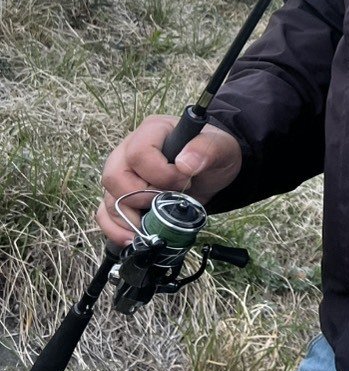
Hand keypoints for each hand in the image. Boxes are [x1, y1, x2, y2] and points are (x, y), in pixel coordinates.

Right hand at [96, 115, 242, 247]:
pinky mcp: (122, 196)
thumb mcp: (221, 147)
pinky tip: (134, 238)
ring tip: (152, 228)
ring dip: (128, 218)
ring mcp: (122, 174)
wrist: (213, 170)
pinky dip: (116, 229)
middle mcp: (129, 151)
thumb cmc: (213, 153)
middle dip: (142, 197)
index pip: (138, 154)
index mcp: (152, 131)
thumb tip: (184, 163)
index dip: (160, 174)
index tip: (184, 180)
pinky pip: (105, 214)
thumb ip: (207, 150)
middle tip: (167, 202)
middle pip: (114, 176)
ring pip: (108, 198)